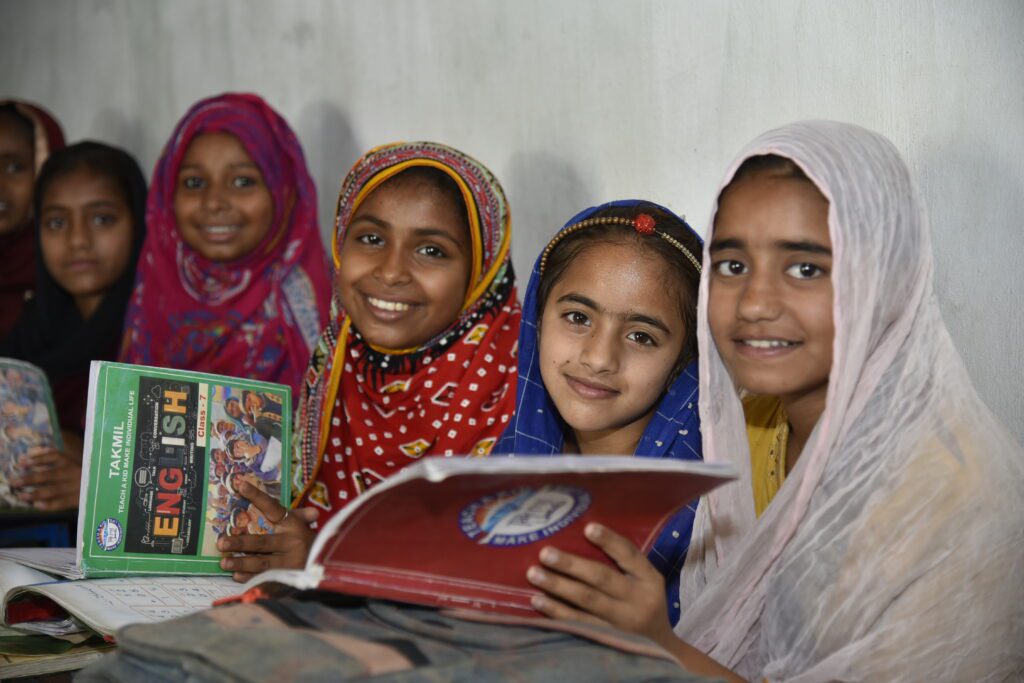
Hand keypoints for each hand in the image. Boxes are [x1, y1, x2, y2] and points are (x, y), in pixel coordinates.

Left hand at [11, 445, 81, 510]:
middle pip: (51, 475)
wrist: (104, 485)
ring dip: (37, 493)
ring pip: (55, 490)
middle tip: (14, 482)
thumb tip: (32, 453)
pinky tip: (38, 505)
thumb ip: (54, 458)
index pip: (55, 457)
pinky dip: (50, 505)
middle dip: (32, 478)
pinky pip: (63, 503)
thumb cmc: (86, 474)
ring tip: (22, 496)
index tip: (22, 463)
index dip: (38, 459)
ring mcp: (79, 487)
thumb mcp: (74, 462)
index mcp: (74, 462)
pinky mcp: (80, 499)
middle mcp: (76, 473)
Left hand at [217, 480, 318, 581]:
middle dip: (240, 543)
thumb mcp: (304, 527)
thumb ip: (301, 516)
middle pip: (262, 542)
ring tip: (223, 562)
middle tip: (221, 542)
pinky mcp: (285, 578)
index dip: (257, 497)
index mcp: (293, 525)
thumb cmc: (308, 542)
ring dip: (241, 562)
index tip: (241, 485)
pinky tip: (237, 576)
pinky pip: (264, 578)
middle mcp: (291, 543)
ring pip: (261, 562)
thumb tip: (312, 511)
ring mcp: (288, 563)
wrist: (323, 567)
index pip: (273, 508)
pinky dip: (250, 577)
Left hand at [526, 522, 675, 648]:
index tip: (588, 528)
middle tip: (545, 553)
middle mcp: (638, 600)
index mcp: (649, 580)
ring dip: (558, 586)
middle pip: (602, 578)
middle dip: (571, 565)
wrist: (660, 651)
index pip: (629, 555)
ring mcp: (622, 623)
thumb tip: (582, 534)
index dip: (609, 541)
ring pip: (587, 601)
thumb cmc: (644, 605)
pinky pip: (578, 623)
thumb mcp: (646, 583)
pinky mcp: (607, 640)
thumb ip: (624, 564)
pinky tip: (538, 600)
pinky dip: (556, 611)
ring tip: (534, 574)